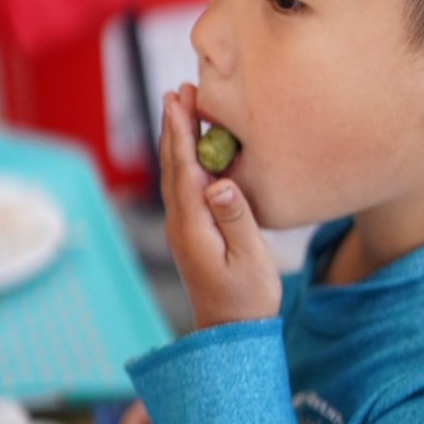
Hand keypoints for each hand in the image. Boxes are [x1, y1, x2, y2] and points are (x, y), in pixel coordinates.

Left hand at [161, 84, 281, 328]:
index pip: (183, 168)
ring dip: (177, 139)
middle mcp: (181, 223)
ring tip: (181, 107)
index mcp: (193, 226)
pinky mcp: (191, 232)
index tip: (179, 100)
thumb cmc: (248, 298)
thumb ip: (236, 218)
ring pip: (175, 174)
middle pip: (173, 165)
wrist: (231, 334)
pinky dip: (184, 160)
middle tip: (179, 89)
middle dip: (175, 125)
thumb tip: (218, 183)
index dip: (180, 131)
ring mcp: (183, 228)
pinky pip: (184, 186)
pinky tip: (193, 148)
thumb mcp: (250, 259)